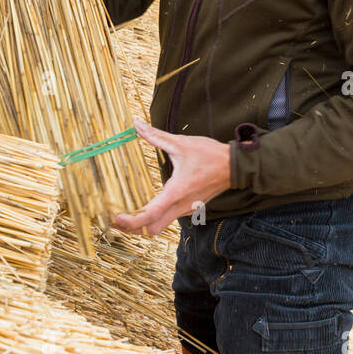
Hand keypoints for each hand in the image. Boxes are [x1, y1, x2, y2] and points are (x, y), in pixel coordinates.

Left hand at [113, 118, 230, 237]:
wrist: (235, 166)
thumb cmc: (210, 155)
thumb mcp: (181, 144)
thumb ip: (156, 136)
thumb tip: (137, 124)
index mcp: (176, 192)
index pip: (150, 215)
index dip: (131, 221)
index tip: (117, 217)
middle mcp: (180, 206)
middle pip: (152, 229)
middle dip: (134, 228)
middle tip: (118, 218)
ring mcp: (186, 209)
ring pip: (161, 226)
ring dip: (143, 224)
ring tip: (127, 214)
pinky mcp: (190, 208)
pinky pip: (169, 219)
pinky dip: (155, 218)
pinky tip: (147, 207)